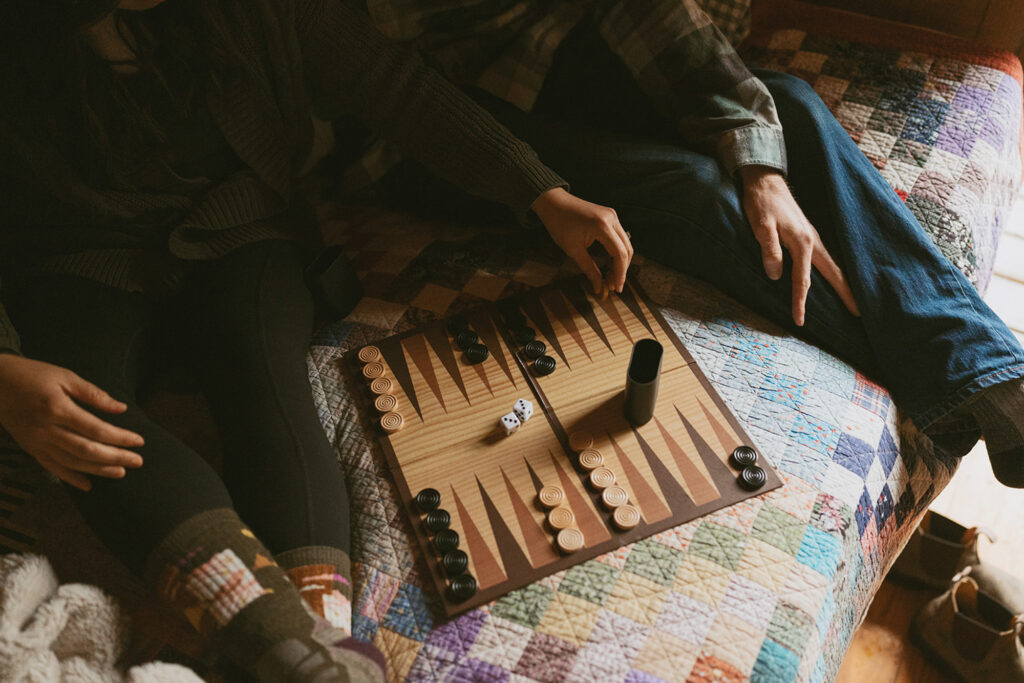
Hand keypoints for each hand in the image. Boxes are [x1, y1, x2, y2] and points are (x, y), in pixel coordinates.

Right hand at [0, 355, 143, 490]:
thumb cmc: (34, 375)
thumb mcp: (65, 377)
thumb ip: (94, 394)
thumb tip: (121, 409)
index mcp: (57, 409)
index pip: (96, 429)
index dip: (120, 438)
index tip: (139, 441)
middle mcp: (46, 429)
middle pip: (86, 450)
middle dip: (115, 457)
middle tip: (138, 461)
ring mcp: (36, 442)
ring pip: (71, 462)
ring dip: (98, 470)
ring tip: (121, 472)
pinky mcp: (30, 448)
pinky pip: (52, 467)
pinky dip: (71, 478)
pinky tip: (88, 485)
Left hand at [531, 188, 633, 296]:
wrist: (553, 202)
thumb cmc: (559, 224)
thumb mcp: (573, 250)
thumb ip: (589, 269)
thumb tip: (598, 287)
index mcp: (602, 226)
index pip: (619, 254)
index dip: (620, 273)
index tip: (616, 288)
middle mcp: (612, 219)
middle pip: (627, 249)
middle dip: (622, 269)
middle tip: (613, 286)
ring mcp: (612, 216)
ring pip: (625, 243)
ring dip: (620, 261)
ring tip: (610, 277)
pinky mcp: (610, 216)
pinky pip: (619, 237)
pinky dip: (617, 251)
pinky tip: (609, 264)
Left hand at [740, 166, 859, 325]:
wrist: (766, 182)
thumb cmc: (762, 204)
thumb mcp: (761, 226)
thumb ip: (770, 250)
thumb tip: (777, 276)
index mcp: (803, 242)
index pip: (802, 280)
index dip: (800, 302)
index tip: (800, 321)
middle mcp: (813, 241)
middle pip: (833, 273)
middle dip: (847, 294)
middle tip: (860, 314)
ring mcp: (813, 238)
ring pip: (832, 266)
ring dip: (844, 284)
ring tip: (855, 301)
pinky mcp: (808, 236)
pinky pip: (825, 260)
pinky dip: (834, 272)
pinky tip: (835, 279)